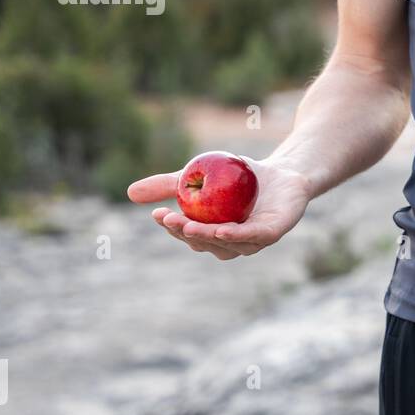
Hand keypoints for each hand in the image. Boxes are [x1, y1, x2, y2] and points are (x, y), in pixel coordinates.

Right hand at [127, 156, 311, 259]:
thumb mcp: (200, 175)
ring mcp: (254, 241)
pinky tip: (220, 229)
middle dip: (185, 233)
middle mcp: (232, 243)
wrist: (284, 170)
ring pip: (226, 244)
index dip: (172, 228)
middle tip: (169, 218)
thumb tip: (130, 193)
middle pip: (205, 243)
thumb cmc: (239, 177)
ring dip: (206, 236)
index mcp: (213, 234)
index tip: (156, 213)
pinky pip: (253, 237)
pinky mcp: (274, 233)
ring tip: (188, 224)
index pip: (189, 235)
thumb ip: (169, 185)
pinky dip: (236, 235)